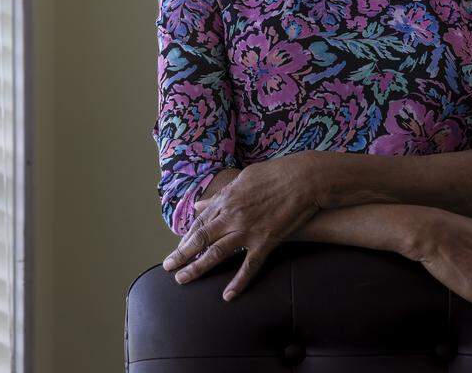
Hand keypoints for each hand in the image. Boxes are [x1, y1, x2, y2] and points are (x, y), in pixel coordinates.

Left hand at [160, 153, 320, 301]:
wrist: (304, 180)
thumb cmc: (276, 174)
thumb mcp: (243, 179)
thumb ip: (221, 194)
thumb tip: (202, 205)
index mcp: (226, 199)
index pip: (200, 222)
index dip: (186, 237)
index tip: (177, 248)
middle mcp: (232, 216)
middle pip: (200, 239)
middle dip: (181, 254)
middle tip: (168, 267)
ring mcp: (247, 230)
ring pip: (216, 254)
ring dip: (197, 268)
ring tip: (182, 279)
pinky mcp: (266, 242)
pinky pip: (249, 267)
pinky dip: (238, 282)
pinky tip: (227, 295)